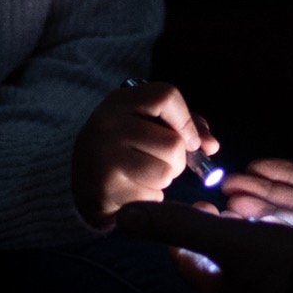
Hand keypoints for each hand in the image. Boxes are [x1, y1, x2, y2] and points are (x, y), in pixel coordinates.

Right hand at [72, 80, 219, 227]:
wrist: (81, 180)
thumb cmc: (127, 147)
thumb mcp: (148, 124)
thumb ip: (186, 126)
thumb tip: (212, 146)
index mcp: (120, 101)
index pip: (166, 95)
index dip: (186, 120)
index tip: (190, 140)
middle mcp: (108, 124)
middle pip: (173, 142)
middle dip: (179, 160)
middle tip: (163, 163)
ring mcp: (105, 156)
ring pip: (166, 172)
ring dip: (166, 179)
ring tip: (147, 175)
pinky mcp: (106, 189)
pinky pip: (152, 196)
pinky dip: (151, 197)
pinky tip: (134, 190)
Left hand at [115, 200, 292, 292]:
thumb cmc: (280, 269)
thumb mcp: (226, 239)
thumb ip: (178, 225)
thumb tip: (123, 217)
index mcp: (218, 292)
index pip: (186, 261)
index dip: (181, 231)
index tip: (194, 205)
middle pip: (217, 262)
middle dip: (214, 231)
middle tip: (221, 205)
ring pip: (248, 262)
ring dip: (244, 234)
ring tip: (251, 211)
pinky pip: (277, 264)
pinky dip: (272, 242)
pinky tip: (286, 231)